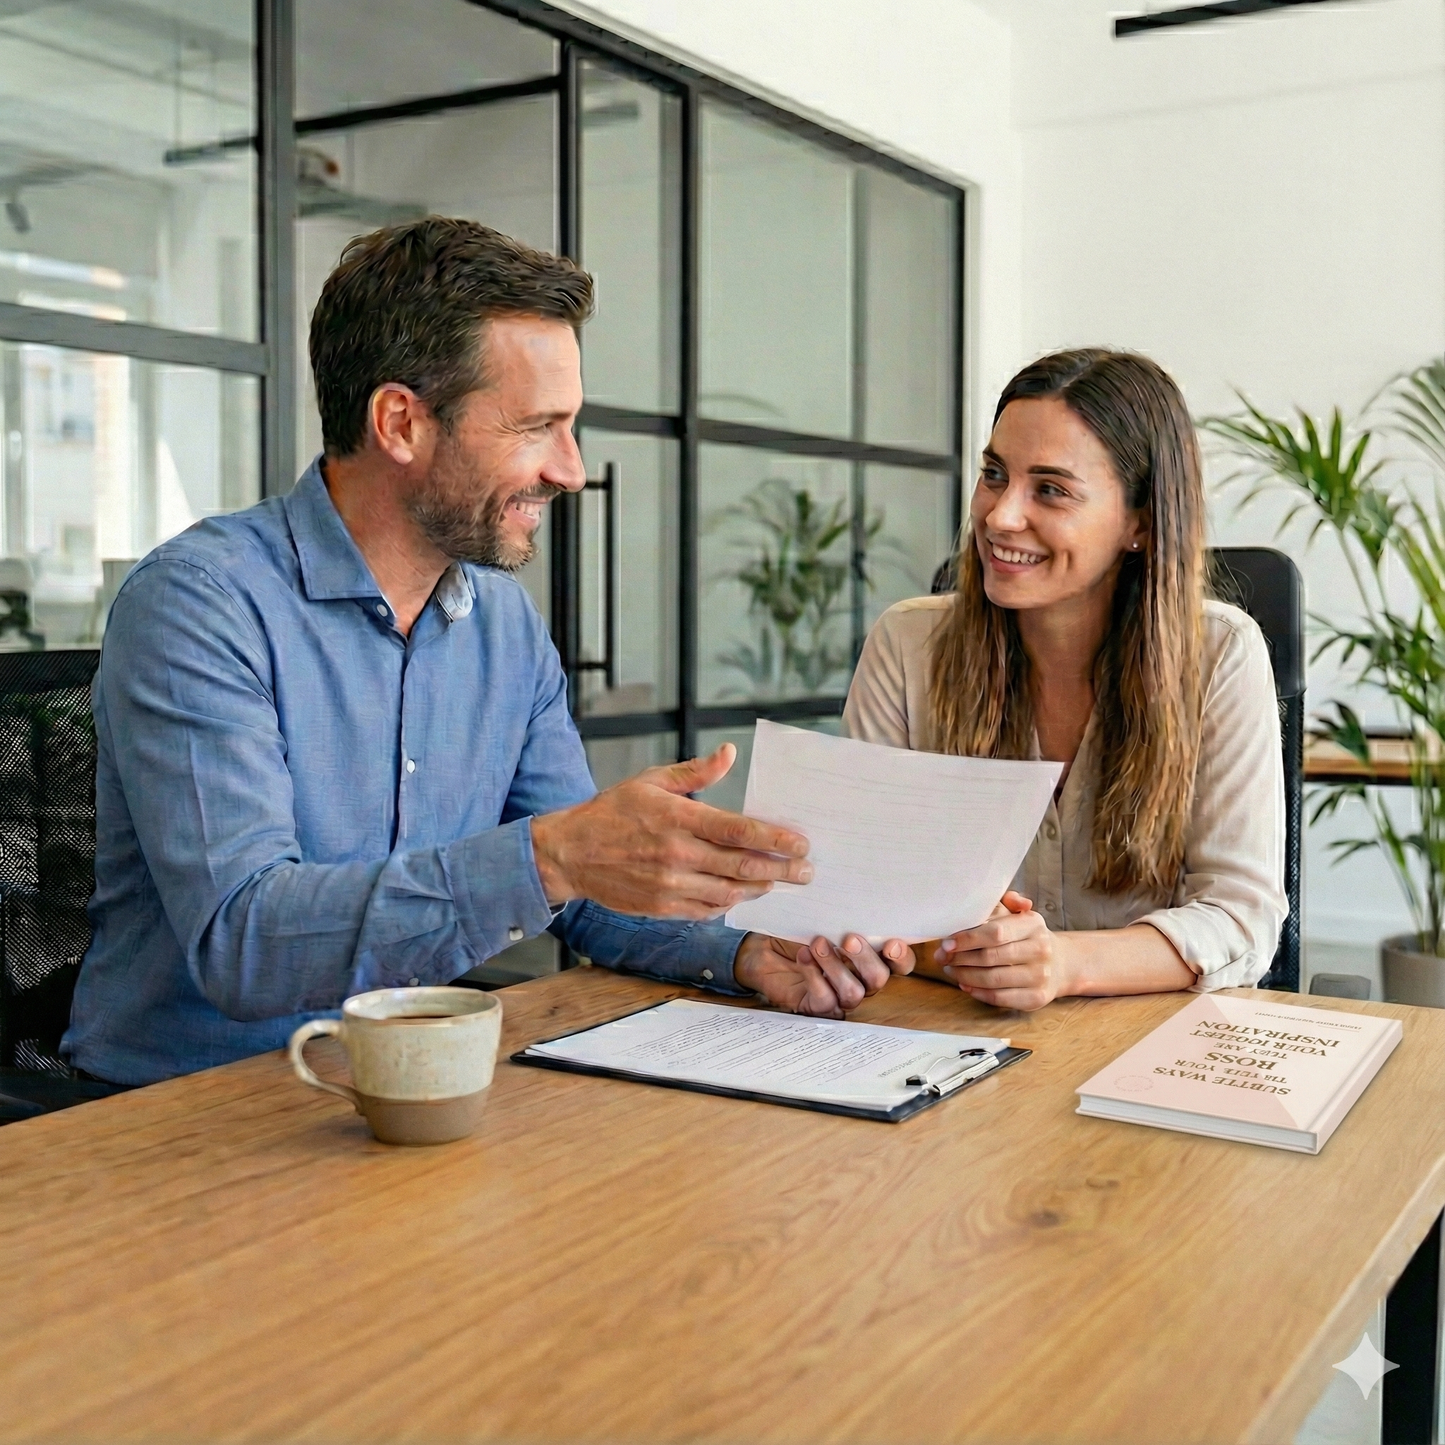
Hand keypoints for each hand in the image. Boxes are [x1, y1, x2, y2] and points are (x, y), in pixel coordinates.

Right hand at [530, 744, 810, 920]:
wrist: (570, 854)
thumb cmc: (612, 812)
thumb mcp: (651, 781)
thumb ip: (695, 772)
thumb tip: (731, 753)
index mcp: (677, 818)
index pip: (738, 830)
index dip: (774, 838)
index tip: (801, 843)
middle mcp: (677, 854)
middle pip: (742, 866)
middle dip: (782, 870)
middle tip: (806, 871)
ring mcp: (670, 885)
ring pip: (729, 892)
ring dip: (759, 888)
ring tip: (779, 882)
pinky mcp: (662, 907)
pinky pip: (707, 910)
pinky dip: (730, 903)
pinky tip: (743, 894)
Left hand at [734, 932, 914, 1018]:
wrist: (761, 947)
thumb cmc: (798, 929)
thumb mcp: (822, 916)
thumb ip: (844, 914)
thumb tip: (858, 893)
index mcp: (870, 956)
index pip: (900, 964)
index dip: (901, 956)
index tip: (892, 942)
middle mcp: (860, 979)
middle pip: (879, 978)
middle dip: (866, 958)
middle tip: (848, 939)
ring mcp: (839, 995)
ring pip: (854, 992)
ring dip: (836, 967)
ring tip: (817, 944)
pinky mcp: (816, 1007)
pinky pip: (825, 1000)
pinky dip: (814, 977)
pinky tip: (803, 958)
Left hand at [936, 891, 1074, 1010]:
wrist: (1059, 964)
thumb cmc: (1025, 936)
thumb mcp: (1016, 914)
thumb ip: (1002, 903)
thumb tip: (998, 899)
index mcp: (1032, 924)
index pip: (995, 933)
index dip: (967, 939)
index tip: (946, 943)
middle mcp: (1040, 949)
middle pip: (991, 957)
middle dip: (960, 958)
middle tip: (942, 958)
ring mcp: (1041, 976)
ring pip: (993, 980)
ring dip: (965, 976)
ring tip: (950, 969)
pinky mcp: (1037, 998)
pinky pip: (1000, 998)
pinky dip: (978, 993)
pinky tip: (965, 985)